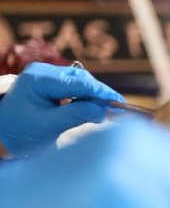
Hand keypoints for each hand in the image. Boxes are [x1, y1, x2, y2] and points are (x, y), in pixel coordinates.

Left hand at [0, 62, 123, 157]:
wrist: (1, 135)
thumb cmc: (19, 132)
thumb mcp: (49, 125)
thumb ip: (78, 115)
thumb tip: (105, 110)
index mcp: (38, 79)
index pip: (78, 82)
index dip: (101, 92)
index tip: (119, 103)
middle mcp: (42, 72)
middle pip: (81, 78)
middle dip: (98, 94)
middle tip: (115, 110)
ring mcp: (46, 76)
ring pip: (80, 82)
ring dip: (93, 96)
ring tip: (104, 111)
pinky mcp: (50, 84)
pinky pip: (74, 87)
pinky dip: (85, 97)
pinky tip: (92, 108)